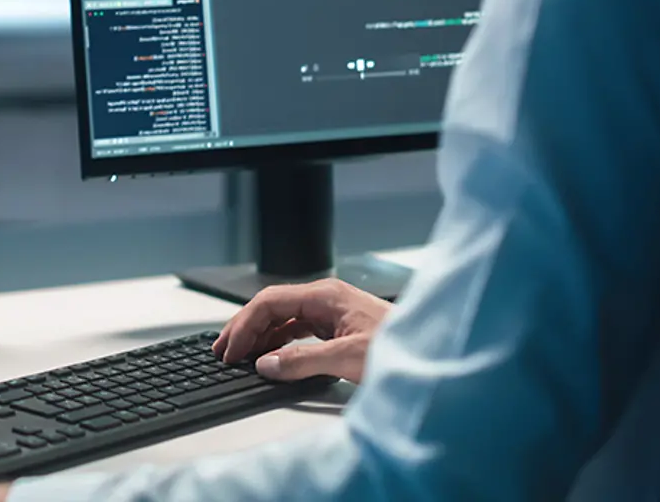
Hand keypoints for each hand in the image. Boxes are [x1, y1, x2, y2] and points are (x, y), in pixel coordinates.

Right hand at [210, 279, 392, 383]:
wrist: (437, 354)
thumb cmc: (402, 349)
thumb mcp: (348, 358)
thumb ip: (303, 361)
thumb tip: (265, 364)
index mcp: (326, 295)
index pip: (270, 302)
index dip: (244, 325)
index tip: (231, 349)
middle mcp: (327, 299)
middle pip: (273, 307)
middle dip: (245, 328)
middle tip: (222, 351)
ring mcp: (333, 313)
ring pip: (284, 320)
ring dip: (259, 337)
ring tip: (239, 356)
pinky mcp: (339, 329)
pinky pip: (298, 331)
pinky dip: (279, 343)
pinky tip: (270, 357)